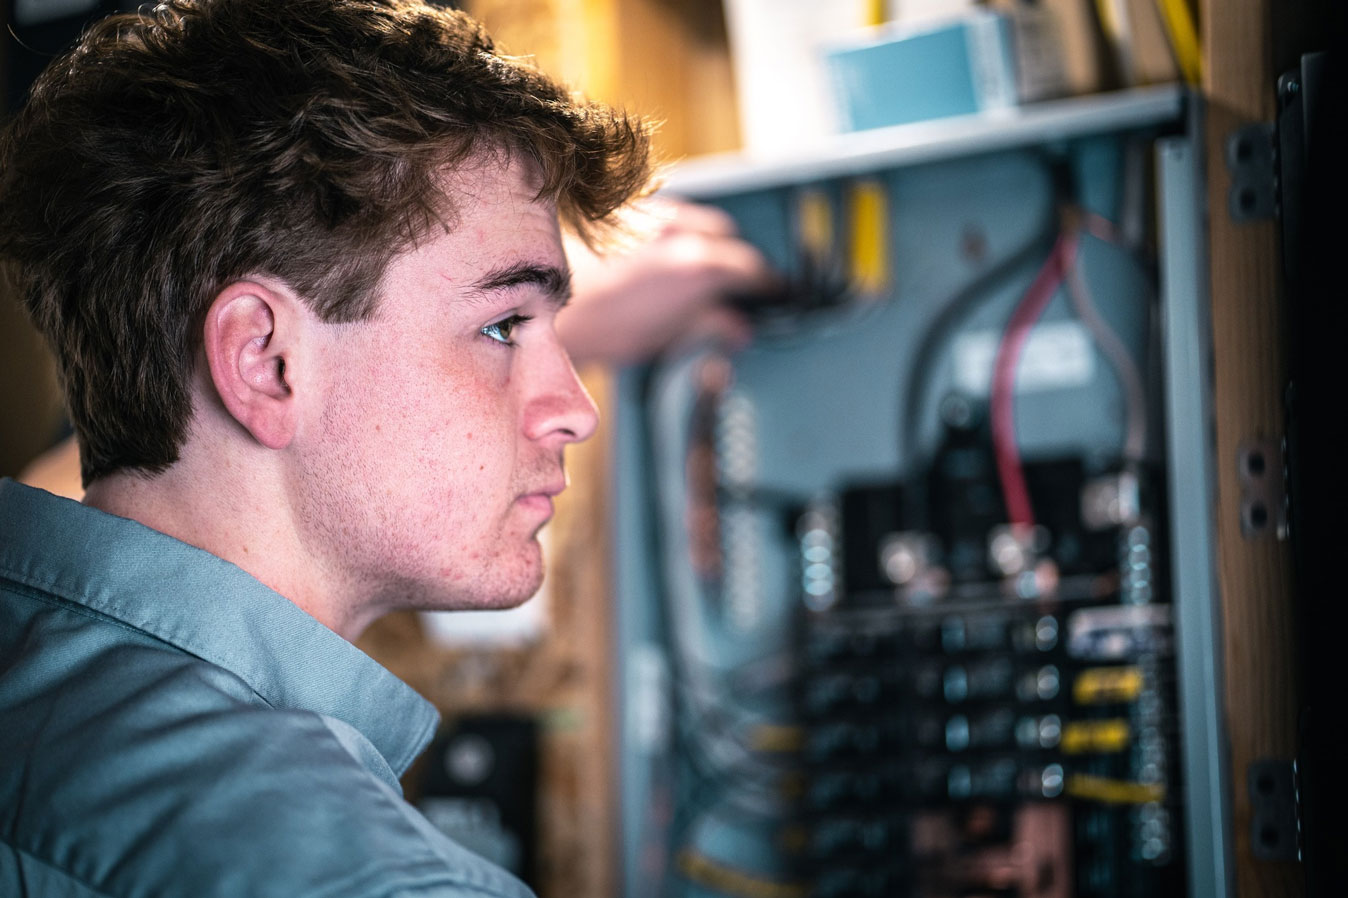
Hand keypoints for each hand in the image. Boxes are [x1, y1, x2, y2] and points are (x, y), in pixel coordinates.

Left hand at [557, 198, 774, 365]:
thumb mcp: (662, 337)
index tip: (773, 291)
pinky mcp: (622, 206)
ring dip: (706, 239)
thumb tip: (737, 328)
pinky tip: (661, 251)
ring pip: (695, 218)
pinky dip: (675, 229)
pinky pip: (664, 212)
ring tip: (700, 268)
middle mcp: (677, 229)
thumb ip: (708, 326)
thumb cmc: (594, 324)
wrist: (537, 301)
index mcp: (698, 265)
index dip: (767, 283)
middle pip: (727, 235)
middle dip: (736, 256)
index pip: (752, 268)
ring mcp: (649, 213)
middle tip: (738, 283)